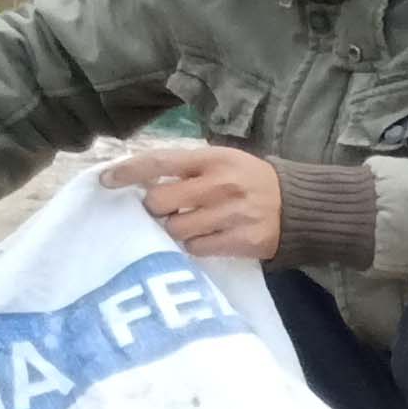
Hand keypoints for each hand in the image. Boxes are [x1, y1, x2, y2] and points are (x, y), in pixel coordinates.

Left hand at [100, 141, 282, 260]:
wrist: (302, 206)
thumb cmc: (252, 181)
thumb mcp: (224, 161)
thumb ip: (188, 169)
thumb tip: (141, 182)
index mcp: (213, 160)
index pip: (159, 163)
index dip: (128, 172)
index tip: (106, 181)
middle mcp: (220, 185)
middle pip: (160, 202)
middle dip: (156, 209)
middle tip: (166, 211)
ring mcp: (232, 214)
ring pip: (176, 229)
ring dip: (176, 229)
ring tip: (191, 225)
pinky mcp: (242, 240)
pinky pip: (197, 248)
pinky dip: (195, 245)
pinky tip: (208, 238)